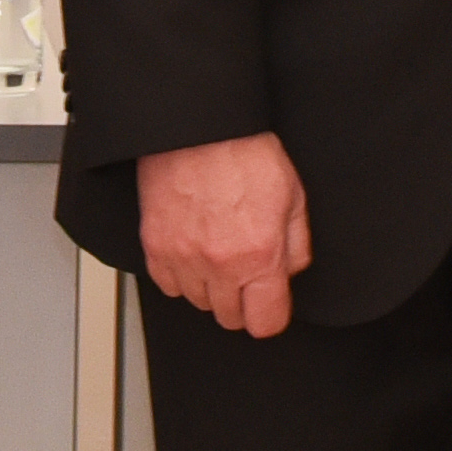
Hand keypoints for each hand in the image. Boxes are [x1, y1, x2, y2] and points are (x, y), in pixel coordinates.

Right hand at [136, 134, 311, 336]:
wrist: (200, 127)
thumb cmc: (244, 153)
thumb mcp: (293, 197)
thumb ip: (296, 247)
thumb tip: (289, 274)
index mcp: (259, 255)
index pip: (265, 323)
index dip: (269, 315)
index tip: (268, 303)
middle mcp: (220, 264)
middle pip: (230, 318)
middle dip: (241, 300)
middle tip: (244, 270)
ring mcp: (183, 258)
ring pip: (198, 302)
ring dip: (210, 287)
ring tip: (217, 254)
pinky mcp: (155, 246)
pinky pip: (167, 285)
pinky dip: (180, 275)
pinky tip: (193, 252)